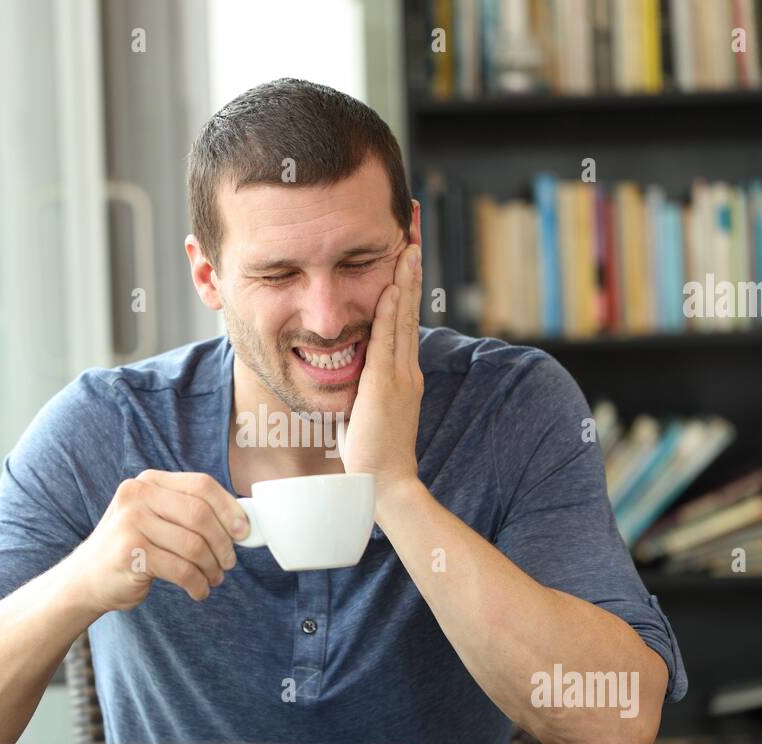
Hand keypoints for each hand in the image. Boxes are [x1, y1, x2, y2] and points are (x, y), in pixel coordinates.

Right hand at [65, 471, 247, 612]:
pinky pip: (181, 569)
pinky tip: (198, 590)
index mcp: (149, 481)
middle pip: (201, 515)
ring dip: (212, 568)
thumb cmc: (131, 549)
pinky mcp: (130, 553)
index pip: (202, 485)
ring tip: (213, 579)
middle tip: (228, 563)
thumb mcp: (155, 519)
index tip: (244, 531)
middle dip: (223, 544)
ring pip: (194, 545)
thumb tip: (240, 523)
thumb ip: (188, 513)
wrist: (86, 579)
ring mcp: (130, 523)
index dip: (229, 508)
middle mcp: (137, 496)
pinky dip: (197, 584)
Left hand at [341, 242, 422, 500]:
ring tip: (407, 249)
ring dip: (404, 283)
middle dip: (410, 276)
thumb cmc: (373, 456)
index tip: (403, 264)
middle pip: (409, 314)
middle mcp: (407, 371)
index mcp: (402, 377)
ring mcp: (400, 377)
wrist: (385, 484)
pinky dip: (390, 313)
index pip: (404, 326)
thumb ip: (364, 393)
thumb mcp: (368, 414)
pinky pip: (388, 341)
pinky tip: (390, 288)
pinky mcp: (386, 386)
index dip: (404, 293)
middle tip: (411, 241)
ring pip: (403, 320)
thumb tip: (350, 381)